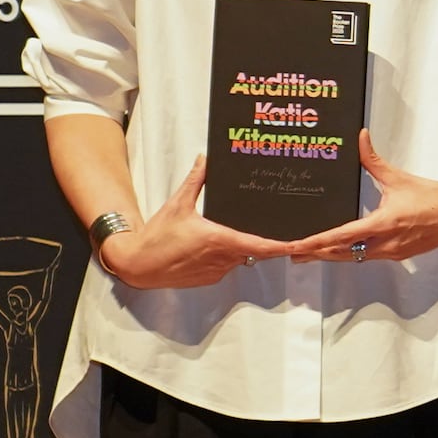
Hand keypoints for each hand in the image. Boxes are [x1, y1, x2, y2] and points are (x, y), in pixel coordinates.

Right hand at [97, 159, 293, 288]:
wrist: (136, 265)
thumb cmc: (157, 236)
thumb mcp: (178, 204)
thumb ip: (196, 181)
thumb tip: (205, 158)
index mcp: (220, 239)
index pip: (262, 246)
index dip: (283, 246)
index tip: (300, 244)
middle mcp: (223, 258)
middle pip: (256, 250)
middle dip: (268, 241)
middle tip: (280, 229)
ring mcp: (217, 271)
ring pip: (241, 257)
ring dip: (244, 246)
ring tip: (235, 231)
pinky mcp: (209, 279)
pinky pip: (227, 265)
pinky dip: (229, 255)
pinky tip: (216, 245)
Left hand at [290, 133, 437, 262]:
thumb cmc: (433, 196)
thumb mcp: (399, 178)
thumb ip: (374, 160)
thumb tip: (360, 138)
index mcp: (383, 223)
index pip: (341, 237)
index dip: (315, 242)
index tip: (296, 245)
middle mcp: (385, 242)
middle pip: (341, 254)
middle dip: (314, 253)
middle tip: (290, 252)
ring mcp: (391, 252)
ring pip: (352, 258)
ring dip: (329, 256)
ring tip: (306, 254)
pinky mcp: (397, 255)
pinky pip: (367, 257)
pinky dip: (349, 255)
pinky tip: (337, 251)